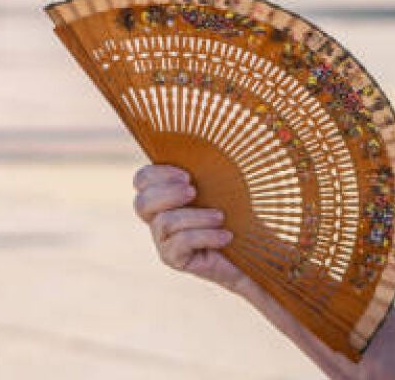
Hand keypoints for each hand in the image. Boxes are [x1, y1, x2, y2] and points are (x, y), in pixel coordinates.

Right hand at [132, 164, 247, 292]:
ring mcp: (163, 240)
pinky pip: (181, 243)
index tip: (187, 175)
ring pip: (166, 222)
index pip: (142, 180)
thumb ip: (207, 167)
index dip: (157, 174)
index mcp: (165, 195)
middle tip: (194, 191)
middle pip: (142, 203)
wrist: (252, 250)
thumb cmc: (238, 212)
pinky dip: (206, 236)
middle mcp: (158, 218)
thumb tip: (209, 134)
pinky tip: (226, 236)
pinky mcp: (174, 259)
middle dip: (168, 194)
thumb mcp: (222, 185)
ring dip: (197, 216)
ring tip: (220, 217)